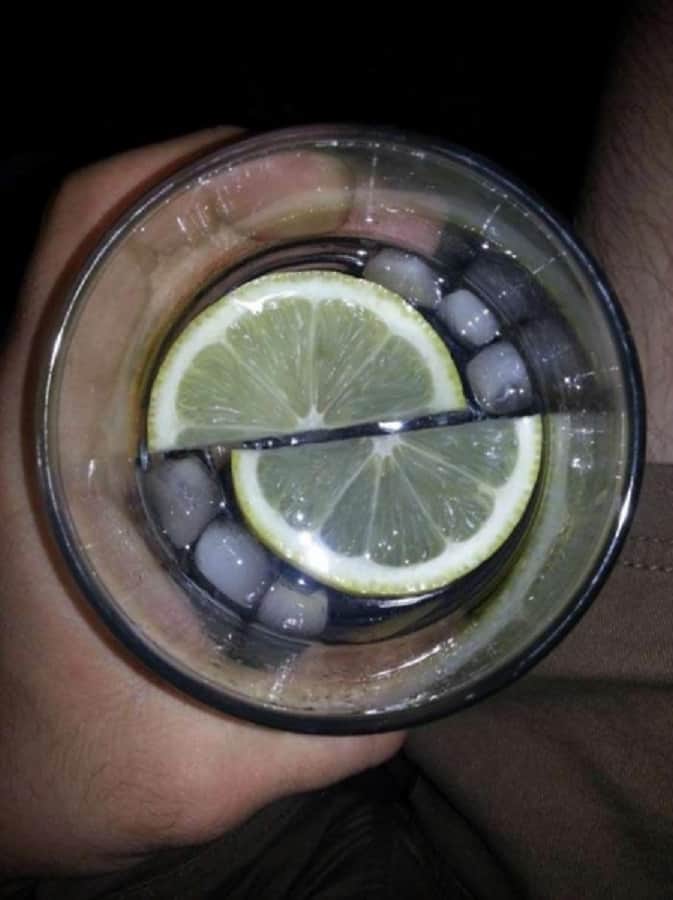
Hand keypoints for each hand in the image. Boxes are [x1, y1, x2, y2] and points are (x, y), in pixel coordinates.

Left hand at [0, 129, 402, 876]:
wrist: (14, 792)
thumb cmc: (74, 776)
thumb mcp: (203, 763)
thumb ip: (328, 729)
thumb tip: (432, 661)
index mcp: (35, 447)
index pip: (78, 234)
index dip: (181, 168)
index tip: (303, 169)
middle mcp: (36, 413)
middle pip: (121, 236)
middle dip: (247, 201)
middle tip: (372, 216)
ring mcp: (56, 424)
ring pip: (135, 279)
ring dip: (239, 250)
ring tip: (353, 258)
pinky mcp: (79, 450)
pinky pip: (145, 337)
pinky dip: (219, 312)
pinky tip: (300, 348)